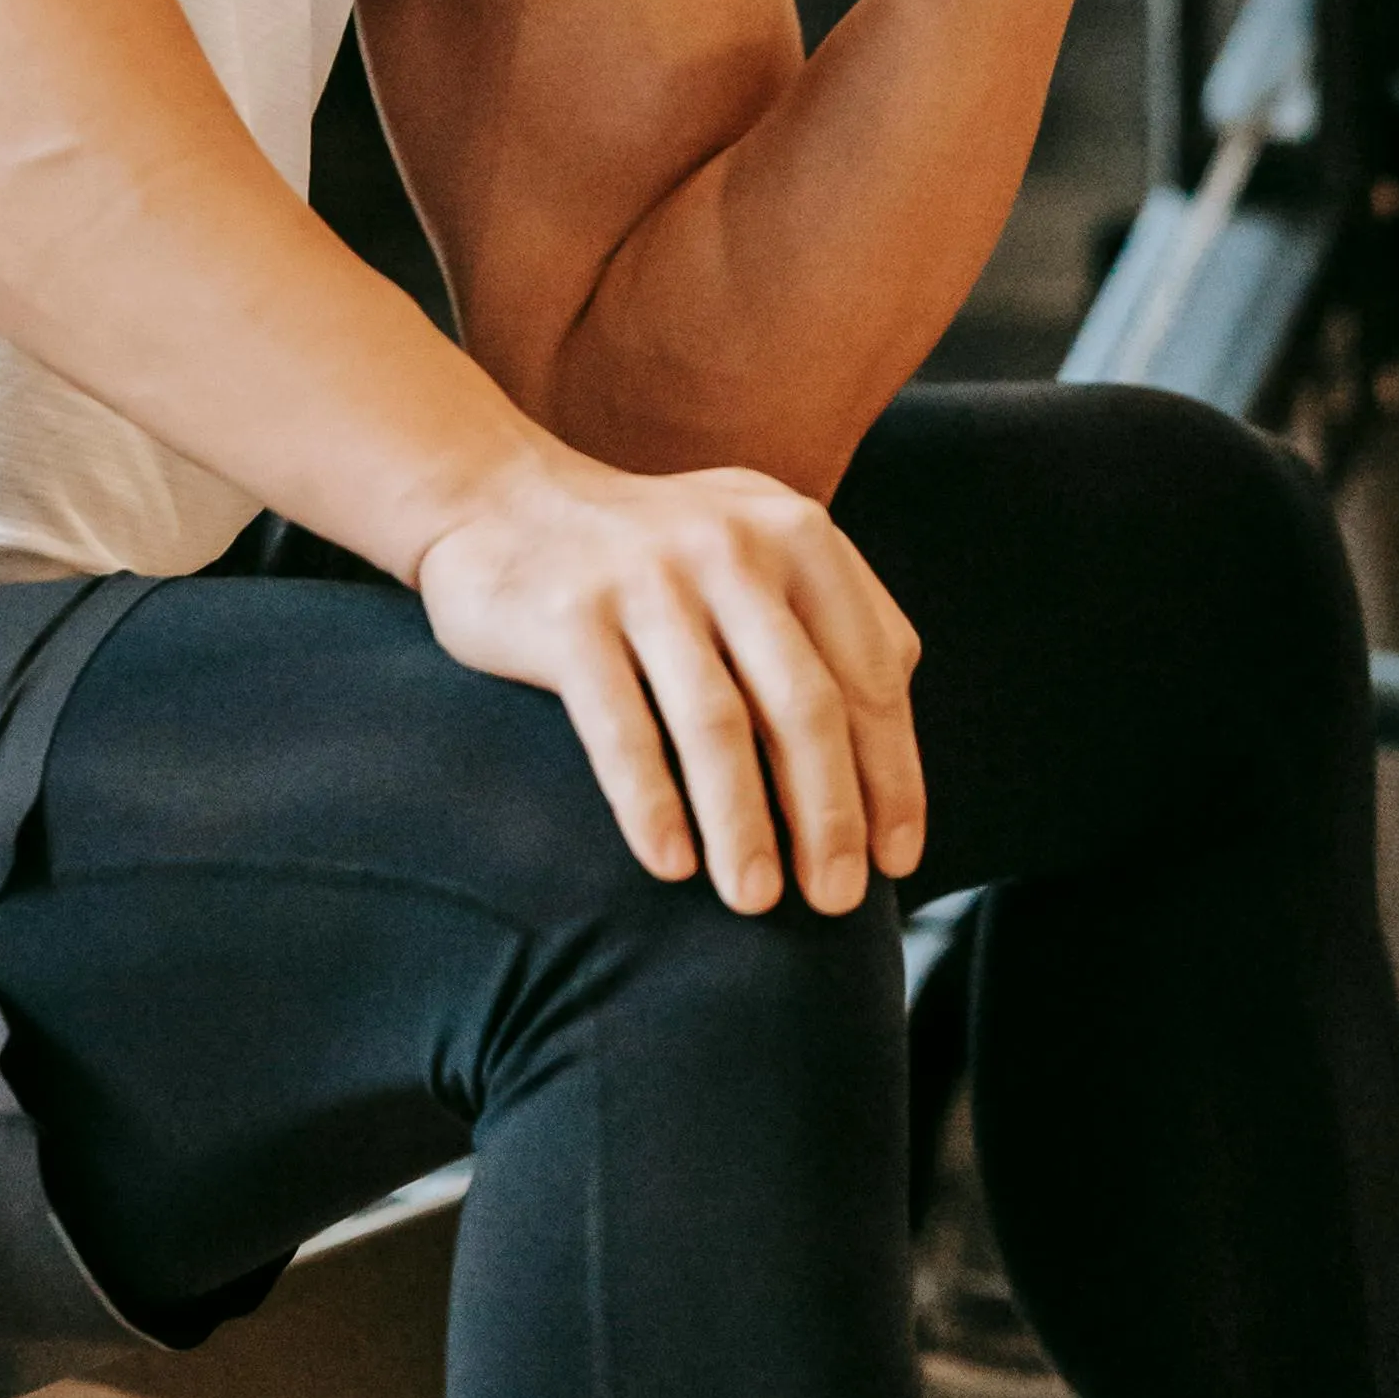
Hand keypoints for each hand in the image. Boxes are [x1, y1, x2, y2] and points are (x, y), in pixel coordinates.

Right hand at [414, 451, 926, 912]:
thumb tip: (895, 731)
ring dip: (744, 825)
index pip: (872, 672)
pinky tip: (671, 863)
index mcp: (798, 535)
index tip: (898, 860)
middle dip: (830, 815)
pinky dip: (651, 803)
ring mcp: (645, 580)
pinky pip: (620, 728)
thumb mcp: (757, 544)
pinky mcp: (568, 617)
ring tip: (756, 899)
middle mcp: (730, 548)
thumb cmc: (652, 550)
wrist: (500, 497)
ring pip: (715, 723)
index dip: (892, 774)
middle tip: (836, 899)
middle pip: (804, 704)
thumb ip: (833, 615)